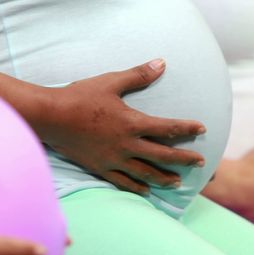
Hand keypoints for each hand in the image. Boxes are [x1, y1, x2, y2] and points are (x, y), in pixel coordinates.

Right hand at [36, 59, 206, 194]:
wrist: (50, 117)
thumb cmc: (80, 97)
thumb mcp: (111, 82)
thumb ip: (139, 75)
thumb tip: (162, 63)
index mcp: (132, 123)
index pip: (168, 128)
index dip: (188, 128)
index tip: (203, 129)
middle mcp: (127, 145)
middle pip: (163, 155)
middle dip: (184, 159)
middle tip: (201, 162)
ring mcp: (114, 159)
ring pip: (146, 173)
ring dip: (164, 178)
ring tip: (178, 182)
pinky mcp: (101, 168)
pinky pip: (123, 182)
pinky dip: (137, 187)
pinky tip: (147, 192)